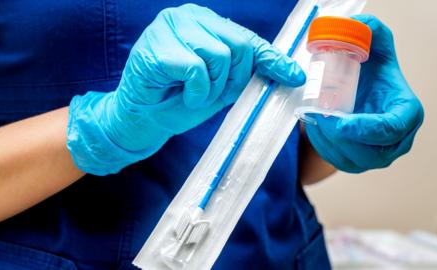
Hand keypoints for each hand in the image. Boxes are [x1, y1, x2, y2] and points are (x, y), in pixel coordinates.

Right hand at [67, 4, 305, 175]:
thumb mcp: (221, 86)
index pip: (247, 38)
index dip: (271, 59)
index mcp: (205, 22)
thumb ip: (246, 74)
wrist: (143, 118)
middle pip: (239, 46)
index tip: (293, 76)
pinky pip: (197, 70)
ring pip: (220, 56)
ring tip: (193, 94)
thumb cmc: (179, 100)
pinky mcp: (157, 47)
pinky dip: (195, 91)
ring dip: (212, 88)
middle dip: (233, 79)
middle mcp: (188, 17)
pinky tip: (181, 94)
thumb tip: (287, 72)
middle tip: (212, 94)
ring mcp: (170, 27)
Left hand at [304, 15, 423, 172]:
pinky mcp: (358, 162)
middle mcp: (397, 140)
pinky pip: (339, 161)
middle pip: (372, 153)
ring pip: (353, 161)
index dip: (366, 129)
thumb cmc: (370, 73)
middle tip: (319, 117)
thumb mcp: (374, 47)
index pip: (392, 129)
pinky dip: (323, 146)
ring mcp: (378, 155)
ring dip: (328, 142)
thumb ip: (372, 32)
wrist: (358, 91)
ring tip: (313, 119)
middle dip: (341, 138)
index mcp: (406, 113)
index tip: (339, 122)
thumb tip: (359, 25)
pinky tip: (314, 127)